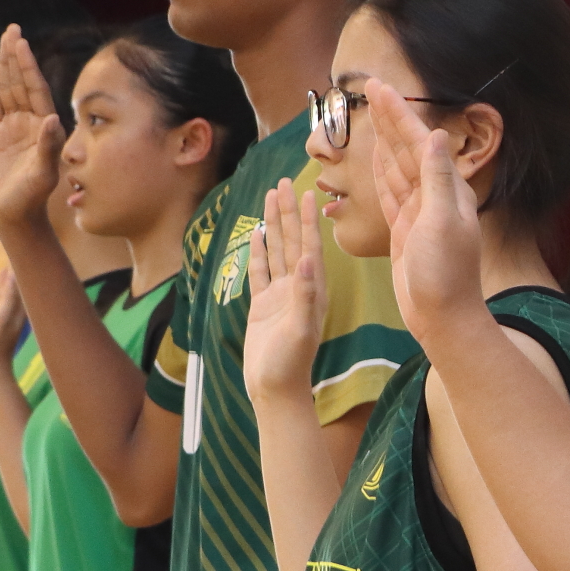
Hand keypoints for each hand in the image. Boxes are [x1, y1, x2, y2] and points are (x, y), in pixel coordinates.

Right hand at [0, 25, 66, 235]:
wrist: (15, 218)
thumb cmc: (31, 200)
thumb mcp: (42, 174)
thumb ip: (48, 147)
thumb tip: (53, 119)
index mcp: (43, 128)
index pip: (35, 89)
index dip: (28, 65)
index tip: (21, 42)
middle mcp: (31, 124)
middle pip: (23, 83)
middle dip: (17, 56)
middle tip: (12, 28)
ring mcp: (15, 129)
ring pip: (9, 91)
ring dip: (7, 66)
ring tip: (5, 41)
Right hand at [241, 180, 327, 407]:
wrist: (274, 389)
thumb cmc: (291, 363)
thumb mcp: (301, 327)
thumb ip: (306, 294)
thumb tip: (309, 260)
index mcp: (312, 289)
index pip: (310, 245)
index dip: (308, 218)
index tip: (309, 191)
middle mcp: (299, 287)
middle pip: (292, 240)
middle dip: (288, 211)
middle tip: (283, 182)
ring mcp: (280, 295)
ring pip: (276, 250)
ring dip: (273, 224)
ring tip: (270, 197)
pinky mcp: (263, 305)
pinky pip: (260, 271)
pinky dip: (258, 250)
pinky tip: (257, 232)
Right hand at [365, 82, 486, 343]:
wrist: (441, 318)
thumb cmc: (445, 274)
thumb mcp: (442, 222)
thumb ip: (439, 177)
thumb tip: (436, 133)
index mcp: (447, 190)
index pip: (419, 142)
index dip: (398, 114)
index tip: (380, 88)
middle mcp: (435, 196)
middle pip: (408, 148)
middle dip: (390, 118)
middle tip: (371, 88)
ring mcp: (420, 213)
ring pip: (398, 166)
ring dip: (385, 139)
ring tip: (372, 113)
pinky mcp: (406, 229)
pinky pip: (391, 191)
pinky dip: (383, 170)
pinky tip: (378, 156)